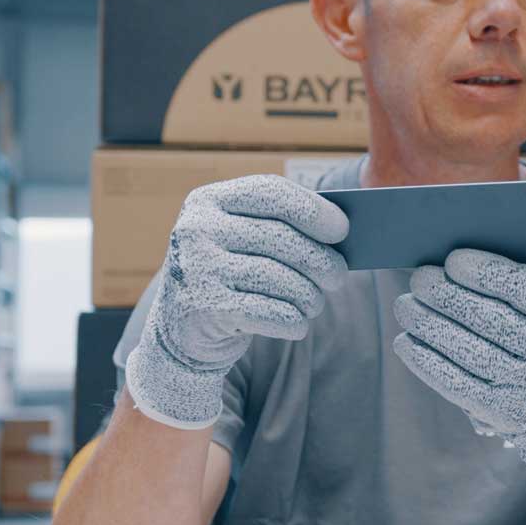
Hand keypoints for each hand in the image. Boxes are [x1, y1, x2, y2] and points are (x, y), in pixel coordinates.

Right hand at [126, 174, 348, 427]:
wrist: (182, 332)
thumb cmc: (230, 277)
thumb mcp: (243, 242)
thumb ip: (282, 227)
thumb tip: (343, 231)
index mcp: (208, 200)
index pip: (269, 192)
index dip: (312, 209)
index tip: (342, 229)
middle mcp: (197, 229)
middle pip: (281, 239)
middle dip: (321, 260)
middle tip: (338, 277)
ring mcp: (196, 268)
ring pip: (279, 279)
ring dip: (309, 296)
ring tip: (314, 303)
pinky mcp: (203, 308)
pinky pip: (270, 312)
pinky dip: (293, 321)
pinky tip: (296, 325)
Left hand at [393, 249, 525, 494]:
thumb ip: (519, 286)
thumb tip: (453, 263)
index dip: (489, 273)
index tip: (453, 259)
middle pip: (494, 321)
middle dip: (449, 296)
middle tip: (420, 279)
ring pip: (471, 351)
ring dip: (430, 325)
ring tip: (405, 305)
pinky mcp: (502, 413)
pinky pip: (457, 384)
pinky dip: (426, 361)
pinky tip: (406, 341)